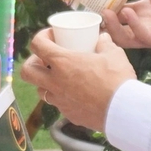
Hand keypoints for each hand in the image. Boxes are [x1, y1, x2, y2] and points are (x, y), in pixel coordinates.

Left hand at [18, 30, 135, 133]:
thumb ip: (105, 44)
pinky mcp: (69, 114)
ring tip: (61, 77)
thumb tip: (102, 38)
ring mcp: (60, 101)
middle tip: (46, 59)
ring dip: (46, 82)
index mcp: (62, 63)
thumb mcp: (114, 54)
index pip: (37, 45)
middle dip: (32, 63)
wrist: (123, 111)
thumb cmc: (117, 79)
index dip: (40, 37)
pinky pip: (59, 104)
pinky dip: (62, 97)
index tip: (51, 36)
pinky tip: (76, 93)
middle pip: (27, 72)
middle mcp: (55, 82)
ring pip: (41, 91)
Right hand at [107, 0, 150, 51]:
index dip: (107, 5)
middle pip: (117, 27)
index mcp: (145, 9)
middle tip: (96, 7)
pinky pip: (141, 37)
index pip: (119, 10)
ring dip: (113, 27)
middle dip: (104, 20)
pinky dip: (132, 26)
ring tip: (108, 11)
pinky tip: (130, 12)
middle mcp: (145, 23)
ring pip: (123, 38)